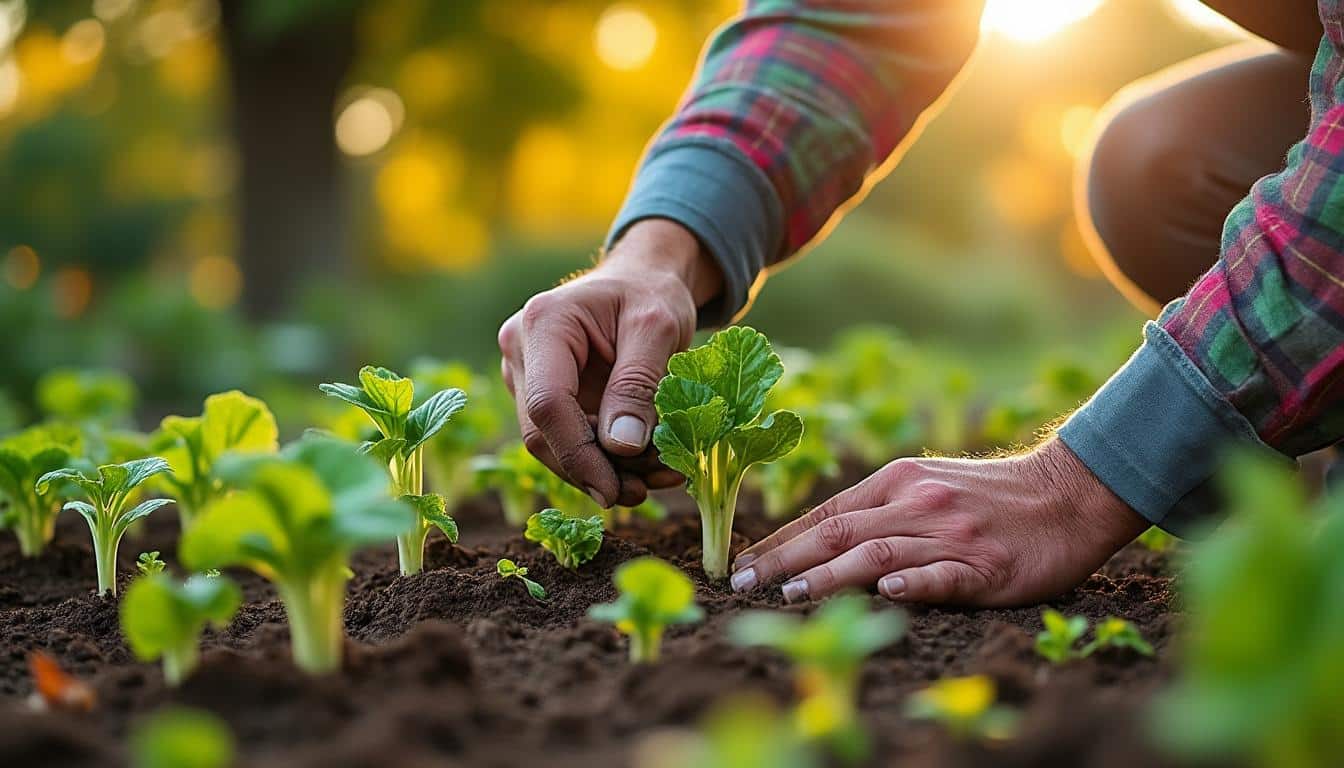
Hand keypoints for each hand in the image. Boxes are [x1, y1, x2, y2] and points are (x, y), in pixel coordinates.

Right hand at [497, 219, 722, 506]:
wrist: (642, 279)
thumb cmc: (651, 293)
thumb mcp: (659, 328)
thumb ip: (639, 384)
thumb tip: (621, 448)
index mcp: (544, 324)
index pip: (548, 405)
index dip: (578, 455)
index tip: (615, 490)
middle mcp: (520, 350)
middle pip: (543, 433)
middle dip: (593, 471)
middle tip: (644, 492)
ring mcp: (525, 375)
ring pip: (552, 444)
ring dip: (602, 471)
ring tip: (657, 478)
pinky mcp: (541, 395)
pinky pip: (566, 439)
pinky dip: (604, 460)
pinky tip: (645, 467)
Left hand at [729, 439, 1148, 605]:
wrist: (1066, 493)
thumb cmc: (986, 496)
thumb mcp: (924, 485)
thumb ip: (876, 509)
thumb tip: (814, 540)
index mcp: (896, 483)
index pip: (824, 513)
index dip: (778, 541)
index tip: (739, 565)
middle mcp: (916, 504)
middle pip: (838, 532)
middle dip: (784, 560)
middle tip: (742, 584)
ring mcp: (950, 535)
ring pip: (877, 554)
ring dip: (829, 576)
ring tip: (790, 596)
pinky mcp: (986, 567)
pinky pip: (943, 575)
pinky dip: (913, 583)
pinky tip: (886, 593)